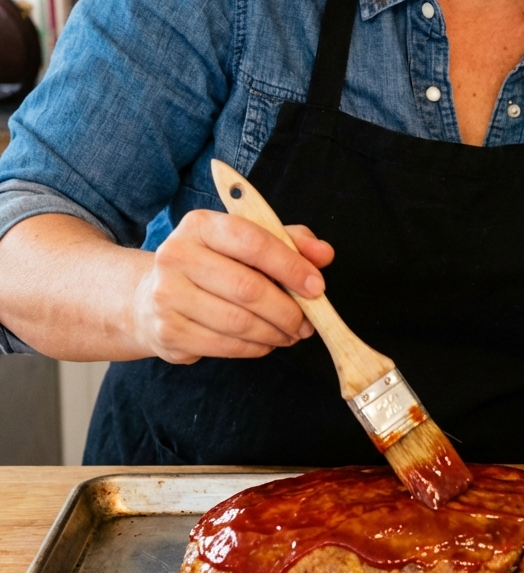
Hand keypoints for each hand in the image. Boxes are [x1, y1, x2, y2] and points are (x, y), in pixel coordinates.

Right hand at [132, 209, 333, 364]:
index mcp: (200, 225)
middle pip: (248, 288)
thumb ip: (288, 242)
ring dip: (275, 333)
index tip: (317, 287)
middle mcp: (176, 255)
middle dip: (288, 310)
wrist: (149, 296)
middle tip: (308, 321)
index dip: (291, 266)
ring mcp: (167, 296)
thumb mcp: (246, 241)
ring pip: (239, 322)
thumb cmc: (211, 264)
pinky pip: (225, 345)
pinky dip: (255, 348)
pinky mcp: (168, 331)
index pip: (253, 242)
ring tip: (291, 333)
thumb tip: (324, 254)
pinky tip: (266, 342)